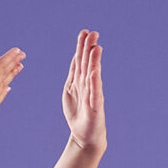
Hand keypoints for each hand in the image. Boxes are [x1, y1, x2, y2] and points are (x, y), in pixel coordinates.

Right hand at [0, 46, 23, 131]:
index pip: (0, 65)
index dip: (9, 57)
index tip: (18, 51)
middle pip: (5, 73)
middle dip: (14, 63)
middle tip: (22, 55)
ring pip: (5, 83)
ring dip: (12, 74)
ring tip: (19, 67)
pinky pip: (0, 96)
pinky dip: (5, 90)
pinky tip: (8, 88)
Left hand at [61, 29, 105, 152]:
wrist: (84, 136)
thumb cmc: (78, 113)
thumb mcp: (71, 90)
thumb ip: (74, 74)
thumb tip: (75, 57)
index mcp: (80, 81)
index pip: (80, 60)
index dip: (82, 47)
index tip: (84, 32)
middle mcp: (88, 85)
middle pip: (88, 64)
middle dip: (89, 49)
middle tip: (93, 33)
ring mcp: (93, 95)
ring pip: (92, 75)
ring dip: (94, 61)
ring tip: (96, 48)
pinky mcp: (95, 107)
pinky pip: (94, 92)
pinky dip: (94, 82)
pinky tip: (94, 72)